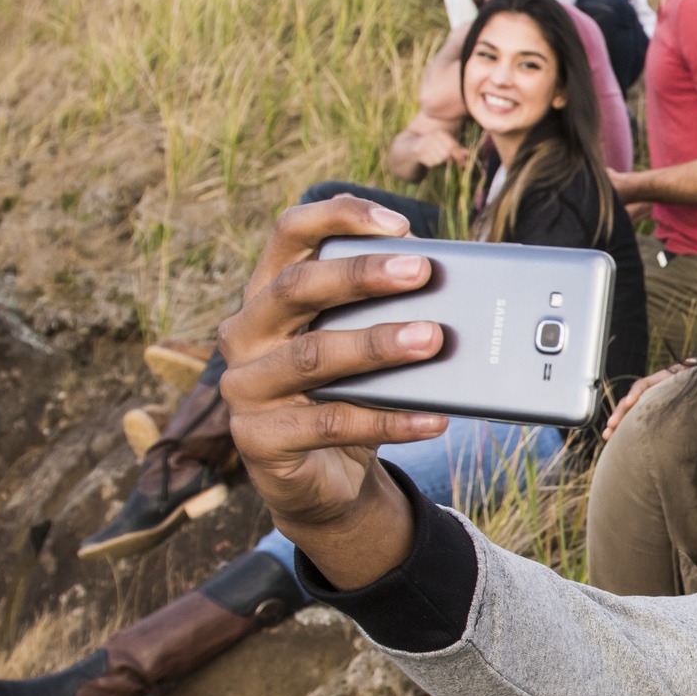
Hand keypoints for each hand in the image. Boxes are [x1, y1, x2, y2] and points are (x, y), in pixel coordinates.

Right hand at [216, 196, 448, 587]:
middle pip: (298, 287)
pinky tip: (434, 417)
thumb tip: (452, 288)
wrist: (320, 478)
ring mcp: (245, 387)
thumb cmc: (346, 394)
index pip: (290, 234)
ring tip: (433, 339)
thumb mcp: (361, 345)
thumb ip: (384, 312)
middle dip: (362, 274)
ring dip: (377, 345)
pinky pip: (331, 424)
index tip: (397, 222)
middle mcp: (246, 333)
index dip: (338, 217)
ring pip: (313, 357)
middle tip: (422, 272)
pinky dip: (389, 420)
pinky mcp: (258, 439)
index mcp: (268, 294)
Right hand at [393, 121, 469, 174]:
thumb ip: (456, 151)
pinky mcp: (418, 152)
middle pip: (447, 153)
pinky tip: (425, 160)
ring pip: (440, 159)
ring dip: (437, 162)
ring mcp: (425, 143)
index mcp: (440, 134)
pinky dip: (430, 164)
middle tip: (441, 161)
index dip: (458, 156)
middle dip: (446, 159)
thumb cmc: (429, 149)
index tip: (461, 163)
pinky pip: (431, 162)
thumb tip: (468, 154)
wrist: (407, 150)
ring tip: (431, 159)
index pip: (453, 146)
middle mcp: (432, 137)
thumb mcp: (443, 148)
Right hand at [601, 359, 696, 439]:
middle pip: (631, 400)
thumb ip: (694, 369)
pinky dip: (625, 431)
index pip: (644, 384)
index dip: (636, 392)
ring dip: (617, 424)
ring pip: (629, 413)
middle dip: (619, 413)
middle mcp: (652, 392)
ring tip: (607, 436)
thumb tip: (694, 362)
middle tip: (611, 426)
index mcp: (662, 381)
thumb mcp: (696, 374)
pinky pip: (634, 423)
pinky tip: (615, 440)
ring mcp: (649, 403)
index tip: (631, 402)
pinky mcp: (649, 415)